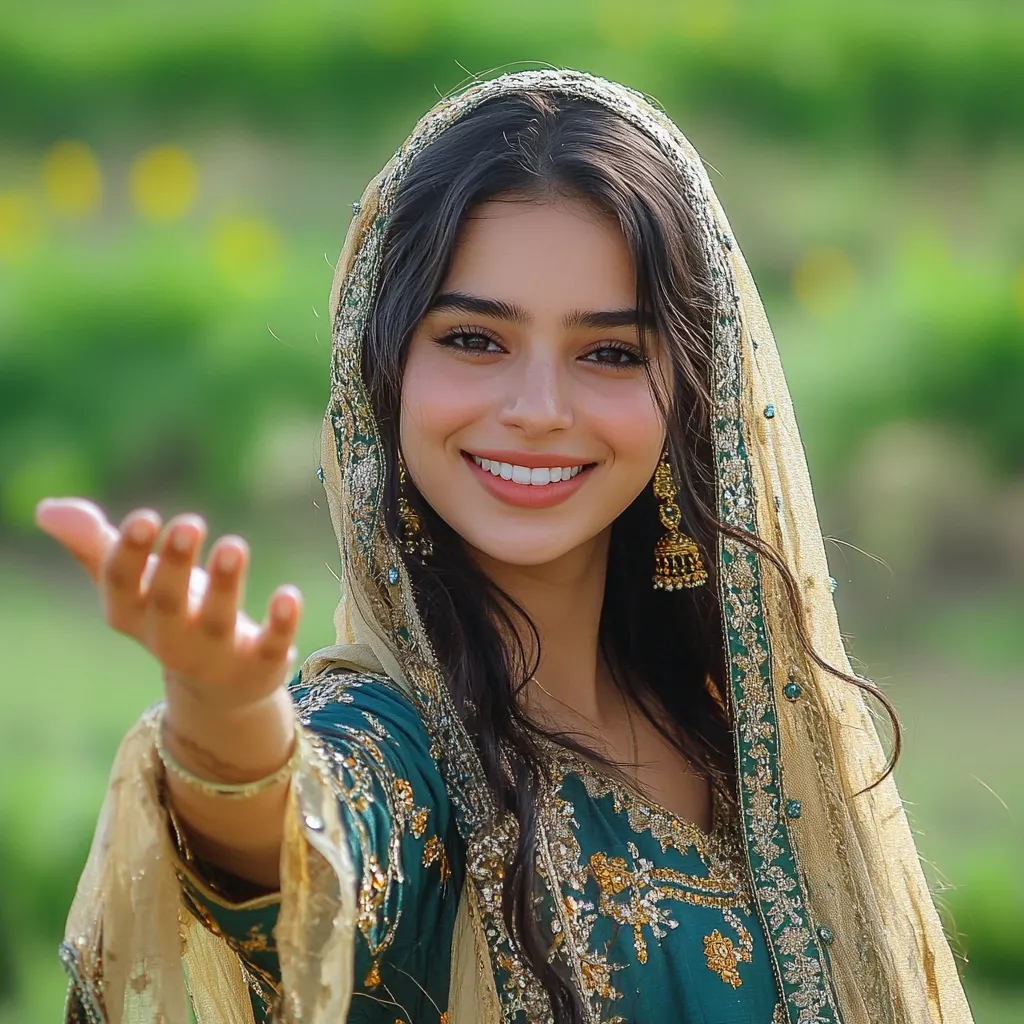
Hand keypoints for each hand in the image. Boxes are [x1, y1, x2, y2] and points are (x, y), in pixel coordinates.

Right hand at [35, 497, 302, 713]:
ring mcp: (215, 656)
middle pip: (168, 603)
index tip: (146, 517)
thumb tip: (48, 509)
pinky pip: (270, 646)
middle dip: (176, 566)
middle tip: (190, 522)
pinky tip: (288, 594)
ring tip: (233, 544)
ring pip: (218, 621)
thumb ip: (95, 545)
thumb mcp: (135, 583)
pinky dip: (280, 623)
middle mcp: (169, 639)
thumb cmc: (171, 614)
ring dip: (226, 585)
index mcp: (133, 615)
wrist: (218, 686)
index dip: (130, 554)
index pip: (121, 585)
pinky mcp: (260, 665)